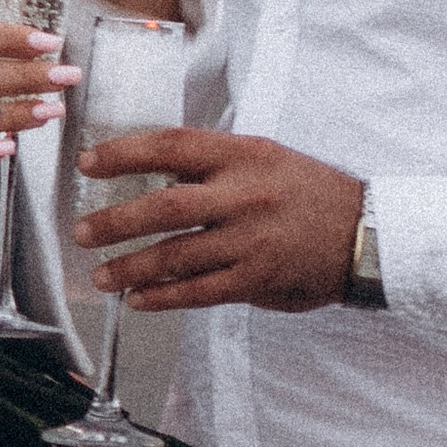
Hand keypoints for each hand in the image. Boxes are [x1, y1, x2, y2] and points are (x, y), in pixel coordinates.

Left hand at [76, 129, 362, 311]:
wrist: (364, 233)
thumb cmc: (309, 191)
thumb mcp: (266, 157)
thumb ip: (216, 164)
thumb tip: (156, 171)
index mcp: (243, 154)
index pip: (172, 146)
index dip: (124, 153)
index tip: (89, 163)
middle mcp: (243, 194)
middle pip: (165, 206)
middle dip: (115, 221)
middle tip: (82, 231)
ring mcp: (249, 240)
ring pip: (176, 255)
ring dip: (131, 267)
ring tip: (101, 275)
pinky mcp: (256, 278)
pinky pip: (199, 291)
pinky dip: (164, 298)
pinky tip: (139, 300)